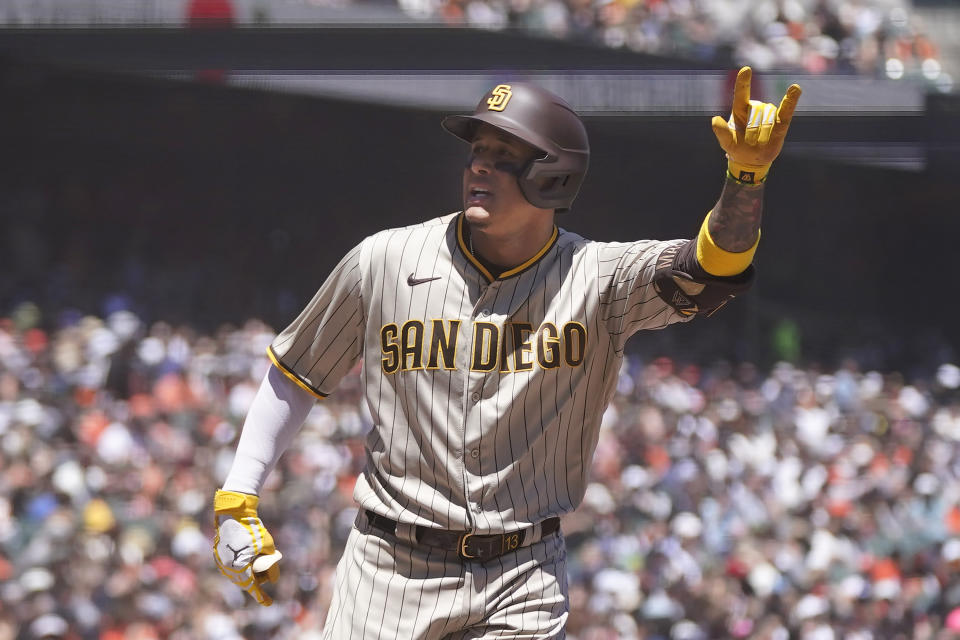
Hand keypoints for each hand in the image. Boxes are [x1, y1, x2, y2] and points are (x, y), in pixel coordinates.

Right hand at [212, 489, 282, 605]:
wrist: (233, 512)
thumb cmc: (252, 528)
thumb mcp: (268, 546)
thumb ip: (272, 563)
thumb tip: (274, 578)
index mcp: (237, 567)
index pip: (251, 587)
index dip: (261, 596)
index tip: (268, 603)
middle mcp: (226, 568)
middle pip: (244, 581)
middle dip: (257, 580)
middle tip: (269, 576)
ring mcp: (220, 561)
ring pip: (237, 574)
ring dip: (249, 573)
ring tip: (260, 564)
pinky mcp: (218, 554)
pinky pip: (231, 566)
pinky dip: (241, 566)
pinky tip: (249, 559)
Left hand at [711, 66, 800, 182]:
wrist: (752, 160)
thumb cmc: (737, 148)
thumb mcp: (727, 143)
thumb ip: (721, 132)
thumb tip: (714, 119)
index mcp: (740, 110)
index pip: (741, 94)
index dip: (743, 83)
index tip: (746, 69)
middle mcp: (755, 108)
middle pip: (757, 113)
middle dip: (752, 131)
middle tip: (748, 143)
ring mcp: (769, 115)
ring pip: (768, 119)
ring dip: (763, 135)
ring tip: (759, 143)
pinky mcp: (781, 124)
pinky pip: (786, 112)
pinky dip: (790, 101)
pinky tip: (796, 88)